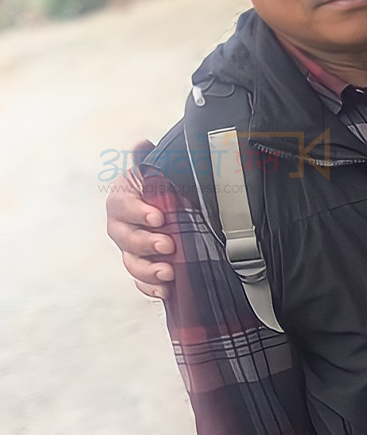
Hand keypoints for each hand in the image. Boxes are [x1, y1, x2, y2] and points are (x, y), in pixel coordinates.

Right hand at [107, 138, 173, 298]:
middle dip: (145, 243)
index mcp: (123, 199)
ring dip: (148, 269)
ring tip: (168, 272)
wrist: (176, 202)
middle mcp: (121, 225)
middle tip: (168, 245)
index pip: (122, 205)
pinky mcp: (143, 265)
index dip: (137, 212)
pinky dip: (150, 287)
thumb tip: (141, 144)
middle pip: (125, 237)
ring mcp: (130, 248)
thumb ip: (149, 160)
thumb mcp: (159, 170)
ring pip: (131, 261)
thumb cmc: (164, 185)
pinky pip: (140, 280)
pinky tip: (165, 290)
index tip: (158, 217)